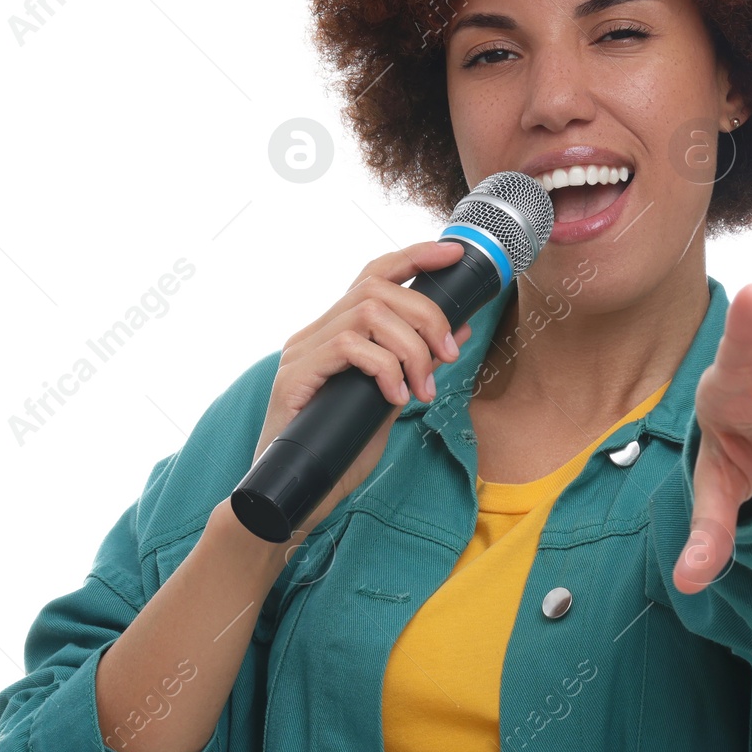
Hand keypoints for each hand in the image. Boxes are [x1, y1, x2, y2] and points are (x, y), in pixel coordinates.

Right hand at [254, 239, 473, 535]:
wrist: (294, 497)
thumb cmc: (340, 450)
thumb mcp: (390, 400)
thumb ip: (414, 364)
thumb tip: (457, 332)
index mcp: (336, 332)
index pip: (374, 275)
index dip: (415, 257)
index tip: (453, 254)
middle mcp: (315, 333)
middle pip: (378, 289)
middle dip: (426, 315)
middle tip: (447, 356)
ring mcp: (301, 353)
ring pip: (368, 313)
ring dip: (411, 346)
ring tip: (423, 387)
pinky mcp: (294, 377)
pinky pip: (348, 346)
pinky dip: (384, 367)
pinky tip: (395, 397)